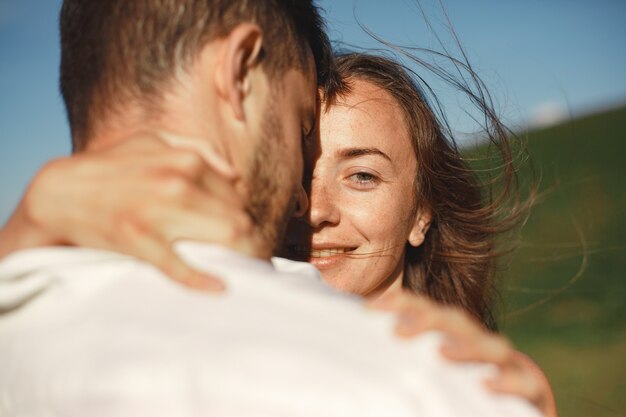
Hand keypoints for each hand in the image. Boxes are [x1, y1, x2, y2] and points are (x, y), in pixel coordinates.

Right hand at [0, 132, 256, 291]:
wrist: (60, 193)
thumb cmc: (112, 167)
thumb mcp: (152, 141)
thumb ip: (198, 149)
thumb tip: (235, 174)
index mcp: (187, 161)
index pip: (237, 197)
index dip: (243, 217)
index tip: (242, 233)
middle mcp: (178, 183)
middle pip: (239, 220)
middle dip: (247, 240)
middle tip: (247, 255)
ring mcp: (159, 214)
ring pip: (226, 239)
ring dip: (238, 257)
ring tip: (240, 268)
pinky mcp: (140, 242)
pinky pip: (182, 268)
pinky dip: (204, 281)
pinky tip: (220, 288)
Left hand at [367, 291, 557, 416]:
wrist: (509, 406)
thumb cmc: (457, 387)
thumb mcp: (428, 370)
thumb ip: (401, 359)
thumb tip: (358, 346)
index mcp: (450, 335)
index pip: (425, 310)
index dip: (402, 304)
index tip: (371, 310)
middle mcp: (476, 342)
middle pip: (454, 322)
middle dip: (428, 320)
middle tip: (397, 333)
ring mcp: (505, 364)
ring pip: (490, 346)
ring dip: (467, 348)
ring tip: (441, 354)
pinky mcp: (529, 388)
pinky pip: (523, 381)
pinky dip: (508, 382)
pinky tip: (487, 386)